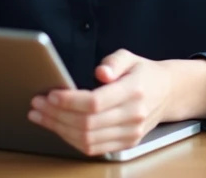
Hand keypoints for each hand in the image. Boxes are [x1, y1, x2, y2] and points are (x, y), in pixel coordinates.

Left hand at [28, 49, 174, 156]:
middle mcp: (134, 115)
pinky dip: (71, 140)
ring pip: (88, 139)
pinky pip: (94, 148)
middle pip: (87, 123)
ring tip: (41, 116)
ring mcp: (131, 133)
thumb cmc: (143, 72)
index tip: (50, 94)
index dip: (69, 101)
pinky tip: (58, 127)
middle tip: (37, 104)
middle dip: (56, 115)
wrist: (168, 93)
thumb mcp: (130, 57)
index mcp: (134, 91)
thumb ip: (114, 61)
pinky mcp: (127, 143)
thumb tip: (101, 73)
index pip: (95, 102)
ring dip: (59, 129)